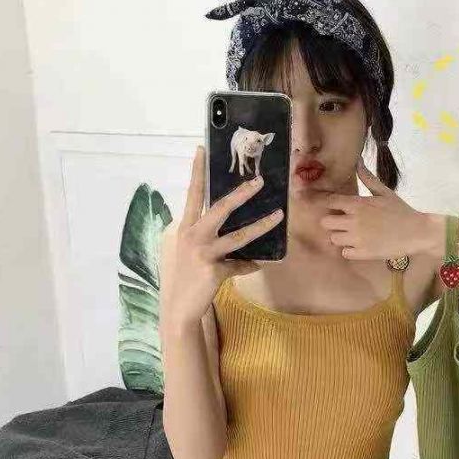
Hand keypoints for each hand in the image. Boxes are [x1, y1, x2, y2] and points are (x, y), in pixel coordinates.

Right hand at [159, 145, 283, 327]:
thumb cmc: (187, 279)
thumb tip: (235, 236)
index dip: (197, 172)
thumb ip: (212, 242)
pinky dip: (250, 265)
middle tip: (259, 181)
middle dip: (241, 194)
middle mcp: (192, 236)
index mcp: (186, 228)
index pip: (192, 194)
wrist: (180, 309)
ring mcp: (203, 253)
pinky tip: (258, 264)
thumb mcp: (193, 255)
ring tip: (279, 215)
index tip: (202, 149)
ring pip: (238, 236)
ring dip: (261, 225)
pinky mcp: (214, 270)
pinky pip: (240, 265)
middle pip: (219, 208)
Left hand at [319, 156, 428, 259]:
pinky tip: (359, 246)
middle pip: (325, 222)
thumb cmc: (401, 211)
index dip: (328, 203)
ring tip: (352, 235)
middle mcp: (354, 221)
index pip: (330, 201)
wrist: (417, 232)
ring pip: (333, 238)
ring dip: (340, 237)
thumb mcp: (384, 192)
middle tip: (342, 222)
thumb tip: (357, 161)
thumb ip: (367, 178)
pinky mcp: (362, 253)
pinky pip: (344, 253)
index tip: (332, 206)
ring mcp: (357, 239)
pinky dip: (350, 250)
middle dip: (332, 221)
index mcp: (358, 204)